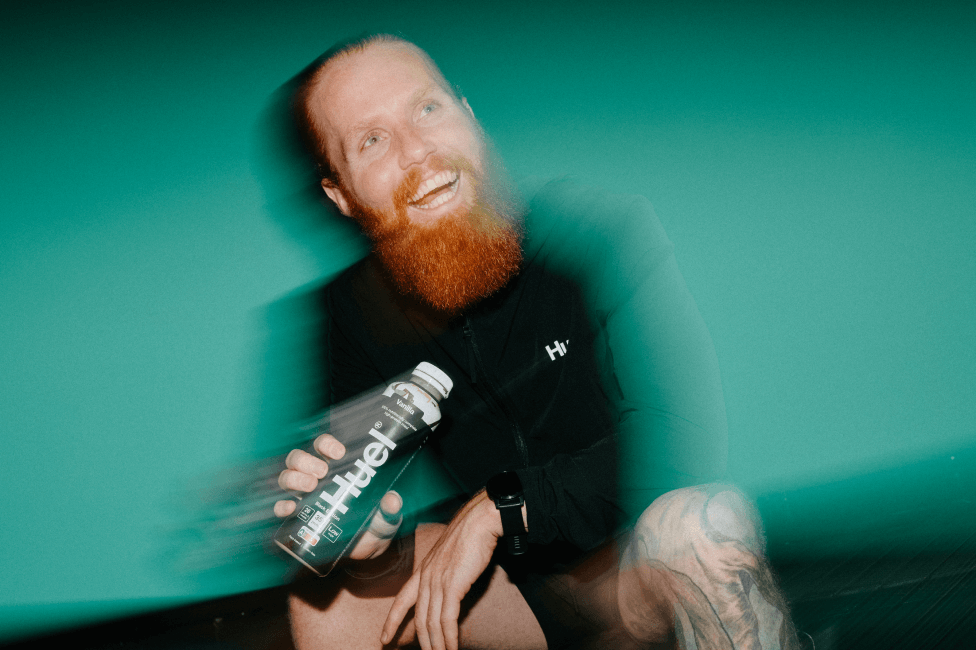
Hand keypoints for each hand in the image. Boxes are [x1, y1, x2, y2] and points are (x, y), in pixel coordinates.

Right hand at [274, 433, 402, 559]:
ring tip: (310, 487)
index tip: (339, 453)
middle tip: (322, 472)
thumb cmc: (376, 522)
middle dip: (307, 461)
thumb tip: (392, 500)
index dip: (326, 443)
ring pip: (287, 477)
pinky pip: (279, 507)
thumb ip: (390, 508)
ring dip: (294, 478)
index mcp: (337, 467)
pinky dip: (280, 506)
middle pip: (299, 458)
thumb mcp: (386, 514)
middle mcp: (316, 477)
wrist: (367, 548)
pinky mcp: (296, 517)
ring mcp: (303, 496)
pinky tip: (289, 508)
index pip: (323, 445)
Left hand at [381, 491, 502, 649]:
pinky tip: (452, 647)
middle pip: (419, 617)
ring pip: (432, 621)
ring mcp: (438, 581)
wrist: (479, 522)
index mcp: (423, 569)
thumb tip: (448, 587)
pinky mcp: (453, 585)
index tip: (384, 638)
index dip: (392, 621)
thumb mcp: (449, 555)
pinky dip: (449, 636)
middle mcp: (426, 577)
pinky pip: (447, 618)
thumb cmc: (469, 535)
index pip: (402, 599)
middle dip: (422, 641)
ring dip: (437, 643)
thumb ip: (444, 571)